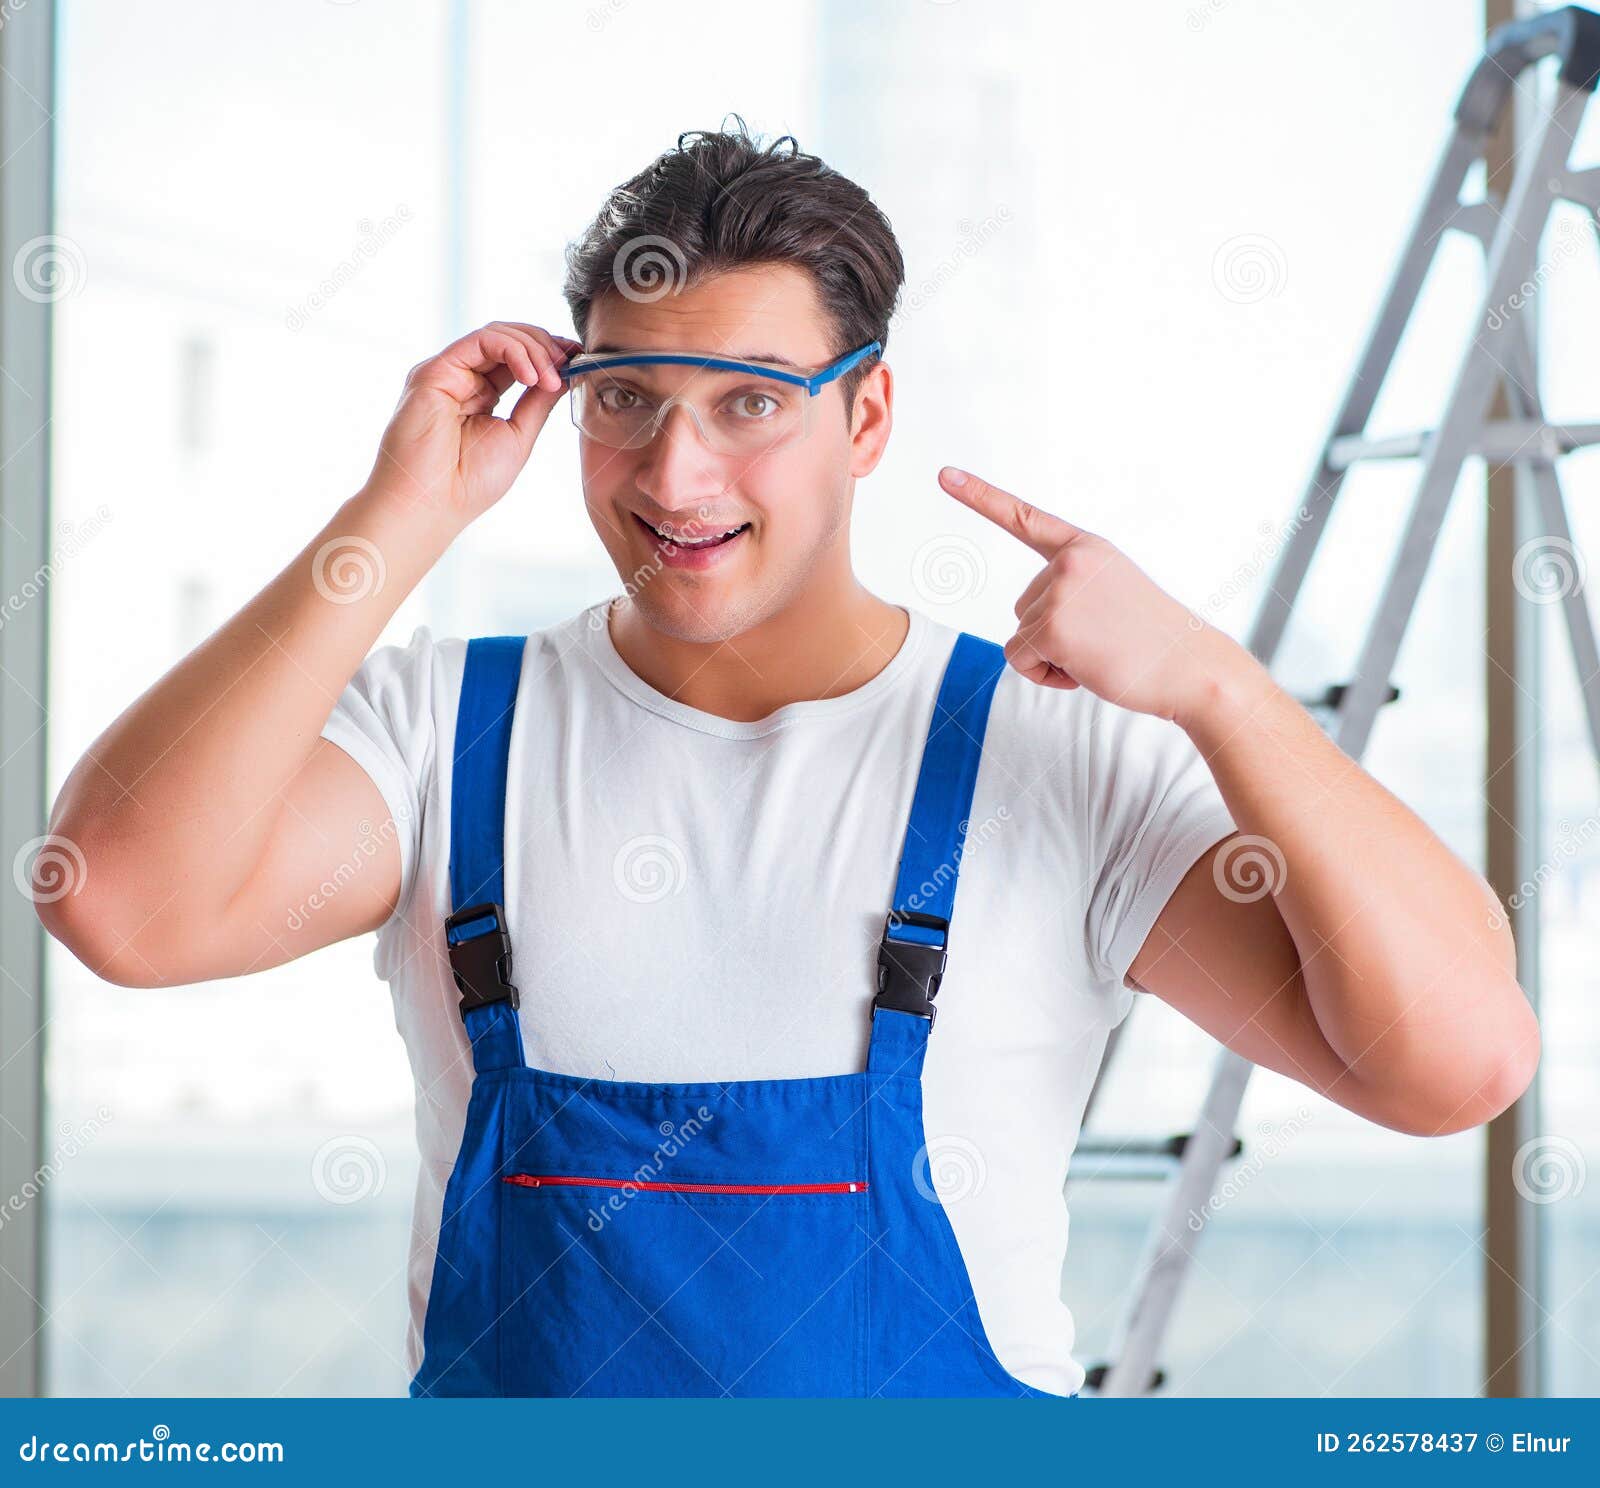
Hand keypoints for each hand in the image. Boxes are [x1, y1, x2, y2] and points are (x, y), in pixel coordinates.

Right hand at [364, 322, 581, 533]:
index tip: (579, 360)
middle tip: (570, 364)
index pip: (517, 359)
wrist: (431, 503)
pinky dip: (513, 351)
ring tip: (552, 377)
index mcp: (480, 395)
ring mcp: (448, 372)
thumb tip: (565, 374)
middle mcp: (462, 378)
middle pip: (509, 339)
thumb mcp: (518, 435)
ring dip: (534, 349)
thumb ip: (538, 402)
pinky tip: (531, 377)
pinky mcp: (435, 371)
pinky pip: (481, 341)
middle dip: (546, 347)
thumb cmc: (469, 483)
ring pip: (497, 334)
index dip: (549, 354)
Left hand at [939, 465, 1242, 723]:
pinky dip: (1046, 676)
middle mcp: (1070, 562)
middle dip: (1054, 635)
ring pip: (1021, 636)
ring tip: (1101, 654)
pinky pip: (1020, 660)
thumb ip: (1074, 591)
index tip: (945, 475)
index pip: (1025, 518)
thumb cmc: (1155, 642)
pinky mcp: (1052, 627)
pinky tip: (1088, 669)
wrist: (1193, 668)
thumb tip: (1031, 626)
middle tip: (1104, 640)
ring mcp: (1059, 591)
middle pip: (1023, 607)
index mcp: (1087, 548)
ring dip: (1052, 657)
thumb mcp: (1114, 596)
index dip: (980, 497)